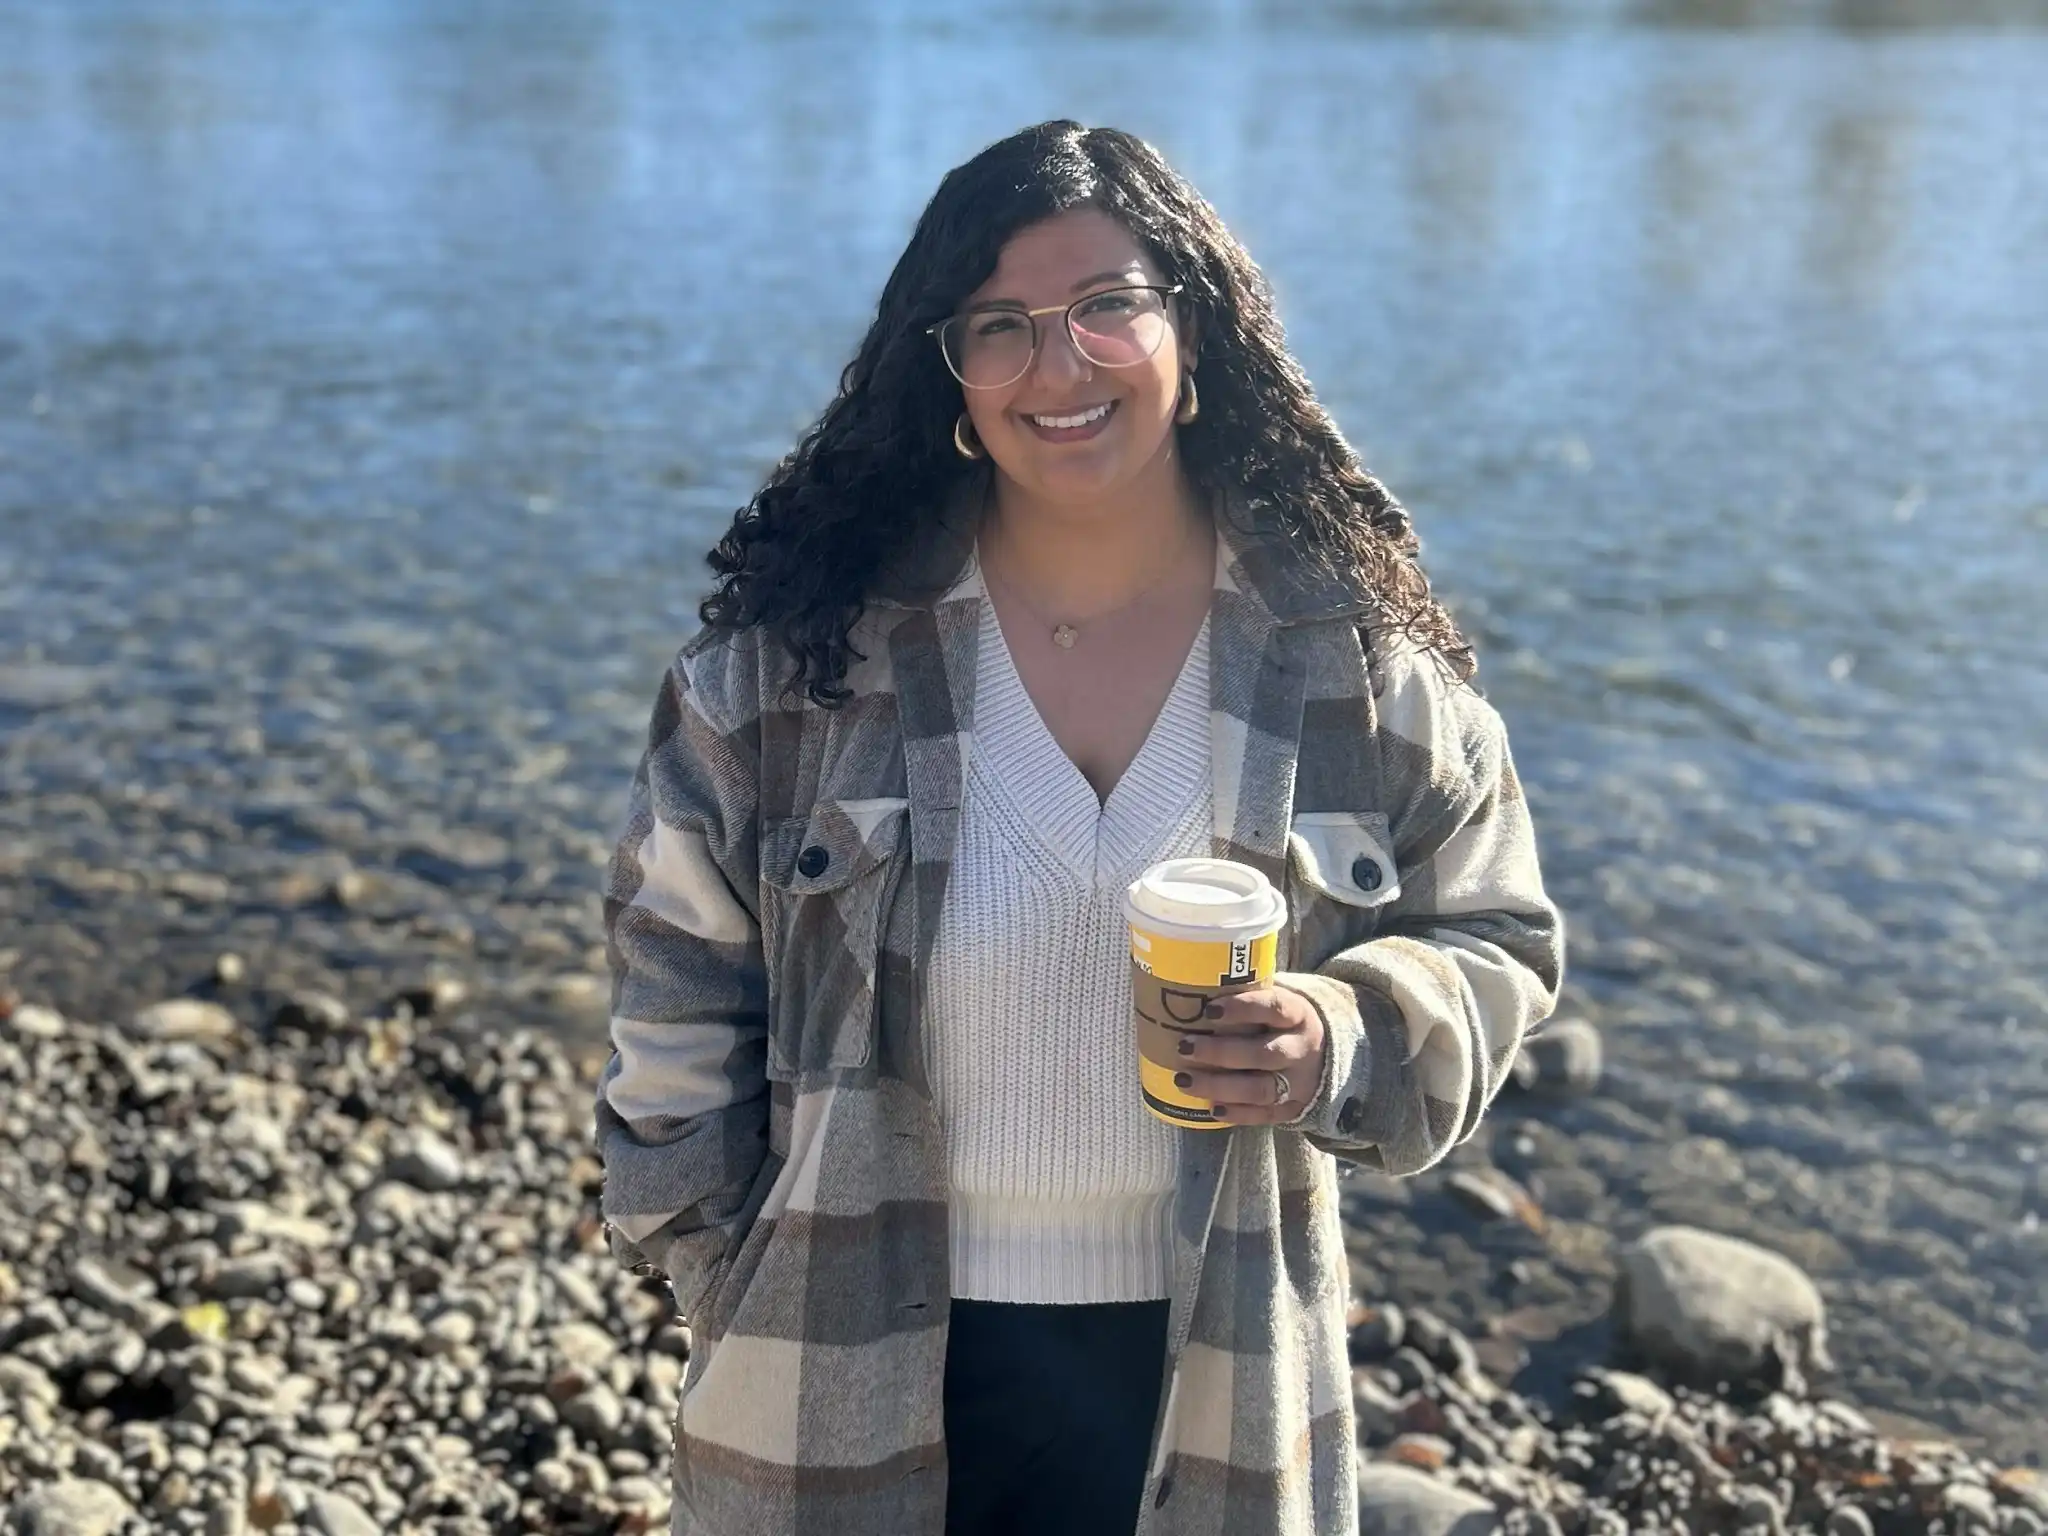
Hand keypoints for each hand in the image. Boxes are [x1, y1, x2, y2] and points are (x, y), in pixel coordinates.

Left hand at [1168, 983, 1325, 1125]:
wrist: (1328, 1052)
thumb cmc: (1281, 1021)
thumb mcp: (1276, 1000)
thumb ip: (1245, 995)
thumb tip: (1190, 987)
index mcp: (1297, 1014)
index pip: (1274, 1008)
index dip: (1242, 1008)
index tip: (1209, 1010)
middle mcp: (1301, 1049)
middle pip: (1264, 1054)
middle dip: (1221, 1052)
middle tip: (1185, 1047)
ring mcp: (1300, 1082)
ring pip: (1261, 1089)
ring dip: (1220, 1086)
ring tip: (1184, 1080)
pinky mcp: (1293, 1107)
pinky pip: (1264, 1114)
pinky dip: (1237, 1113)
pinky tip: (1211, 1108)